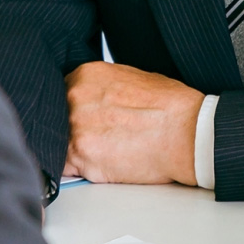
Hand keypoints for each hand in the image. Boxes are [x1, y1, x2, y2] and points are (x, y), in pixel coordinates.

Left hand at [63, 62, 201, 185]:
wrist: (187, 134)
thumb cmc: (171, 106)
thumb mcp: (136, 77)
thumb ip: (105, 86)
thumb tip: (96, 96)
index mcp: (87, 75)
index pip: (62, 91)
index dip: (71, 106)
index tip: (81, 115)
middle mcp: (75, 99)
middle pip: (56, 116)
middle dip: (70, 126)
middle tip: (93, 133)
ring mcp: (76, 130)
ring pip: (57, 142)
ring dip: (72, 148)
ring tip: (100, 149)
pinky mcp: (82, 160)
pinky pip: (63, 166)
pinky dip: (75, 168)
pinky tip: (96, 163)